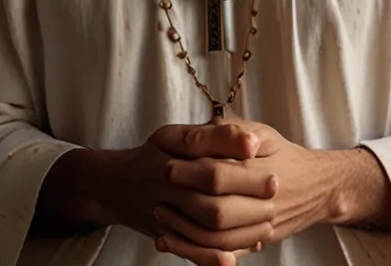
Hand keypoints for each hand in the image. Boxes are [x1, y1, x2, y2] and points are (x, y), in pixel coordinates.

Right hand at [93, 122, 276, 264]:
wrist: (115, 186)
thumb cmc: (153, 155)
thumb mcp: (175, 136)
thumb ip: (212, 136)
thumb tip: (250, 141)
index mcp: (170, 156)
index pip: (211, 165)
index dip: (242, 168)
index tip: (270, 170)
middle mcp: (166, 187)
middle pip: (212, 203)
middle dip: (248, 200)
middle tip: (275, 192)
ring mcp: (165, 214)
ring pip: (206, 230)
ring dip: (240, 230)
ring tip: (266, 222)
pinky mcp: (166, 236)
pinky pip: (192, 251)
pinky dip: (214, 256)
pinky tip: (235, 256)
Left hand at [156, 119, 390, 252]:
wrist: (318, 188)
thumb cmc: (284, 155)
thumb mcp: (263, 133)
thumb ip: (233, 132)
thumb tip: (204, 129)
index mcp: (263, 172)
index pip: (221, 174)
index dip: (190, 171)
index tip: (167, 164)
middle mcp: (264, 204)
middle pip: (218, 212)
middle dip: (184, 202)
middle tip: (161, 189)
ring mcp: (262, 228)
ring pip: (218, 240)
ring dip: (185, 231)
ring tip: (161, 213)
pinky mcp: (257, 242)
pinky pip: (224, 255)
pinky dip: (196, 252)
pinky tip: (173, 240)